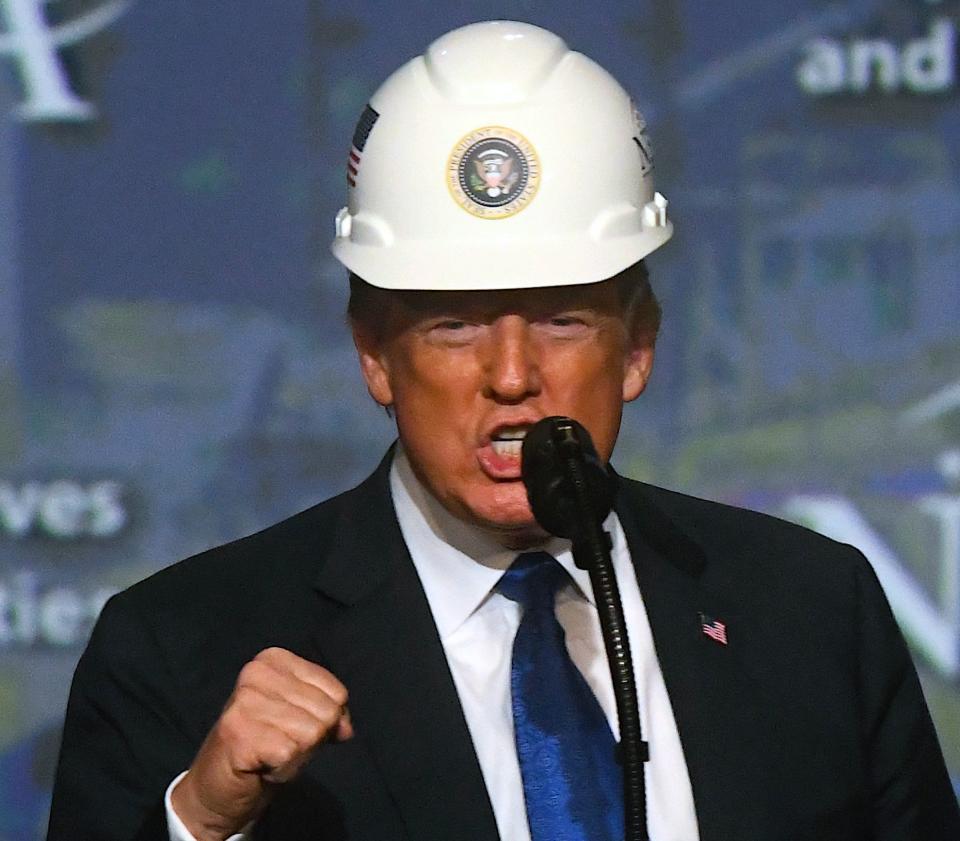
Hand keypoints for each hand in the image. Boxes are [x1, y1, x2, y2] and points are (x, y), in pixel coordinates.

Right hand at [171, 647, 352, 839]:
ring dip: (297, 757)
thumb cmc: (263, 749)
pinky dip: (283, 771)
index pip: (336, 692)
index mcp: (273, 660)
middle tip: (279, 746)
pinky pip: (291, 755)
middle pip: (327, 712)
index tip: (296, 730)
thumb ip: (329, 714)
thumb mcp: (301, 719)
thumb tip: (346, 728)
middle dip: (311, 740)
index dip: (328, 721)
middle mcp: (257, 673)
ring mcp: (245, 702)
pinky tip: (262, 768)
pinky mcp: (240, 733)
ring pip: (312, 733)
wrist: (215, 791)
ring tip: (269, 755)